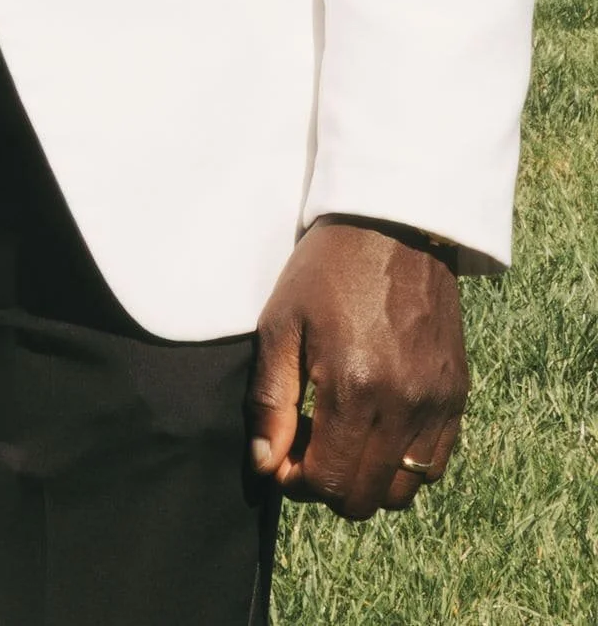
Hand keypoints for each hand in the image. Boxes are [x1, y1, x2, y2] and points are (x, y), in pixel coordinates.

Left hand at [246, 217, 468, 516]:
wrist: (393, 224)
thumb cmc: (326, 270)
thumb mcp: (281, 324)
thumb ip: (271, 401)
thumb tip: (266, 465)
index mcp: (355, 388)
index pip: (329, 483)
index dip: (297, 481)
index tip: (283, 453)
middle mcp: (403, 405)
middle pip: (366, 499)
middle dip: (329, 485)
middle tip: (309, 444)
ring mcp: (437, 404)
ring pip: (403, 491)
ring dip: (367, 478)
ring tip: (342, 435)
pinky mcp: (457, 396)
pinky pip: (434, 464)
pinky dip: (403, 463)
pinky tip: (377, 425)